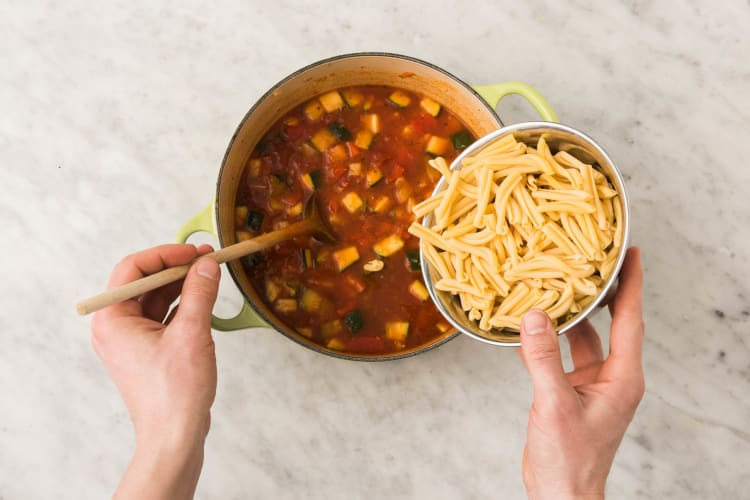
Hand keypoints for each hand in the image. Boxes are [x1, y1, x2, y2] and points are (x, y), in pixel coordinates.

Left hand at [91, 244, 220, 499]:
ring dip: (182, 285)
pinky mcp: (148, 351)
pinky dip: (183, 305)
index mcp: (113, 320)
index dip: (165, 255)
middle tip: (208, 259)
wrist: (174, 436)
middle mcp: (116, 327)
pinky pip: (163, 317)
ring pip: (156, 299)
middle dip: (177, 268)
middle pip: (144, 282)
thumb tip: (207, 264)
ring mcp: (131, 340)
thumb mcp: (191, 333)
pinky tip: (205, 298)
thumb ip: (199, 292)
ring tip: (210, 274)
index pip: (133, 269)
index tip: (195, 251)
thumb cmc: (175, 393)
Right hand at [519, 247, 643, 499]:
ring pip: (584, 337)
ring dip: (572, 314)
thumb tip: (534, 316)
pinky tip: (531, 326)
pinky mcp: (572, 391)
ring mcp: (592, 384)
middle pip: (611, 323)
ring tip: (559, 282)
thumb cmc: (568, 459)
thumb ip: (542, 359)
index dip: (631, 285)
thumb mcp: (553, 404)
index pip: (630, 321)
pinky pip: (562, 355)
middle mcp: (612, 376)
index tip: (633, 254)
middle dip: (603, 291)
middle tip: (593, 258)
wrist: (561, 494)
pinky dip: (548, 339)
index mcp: (622, 378)